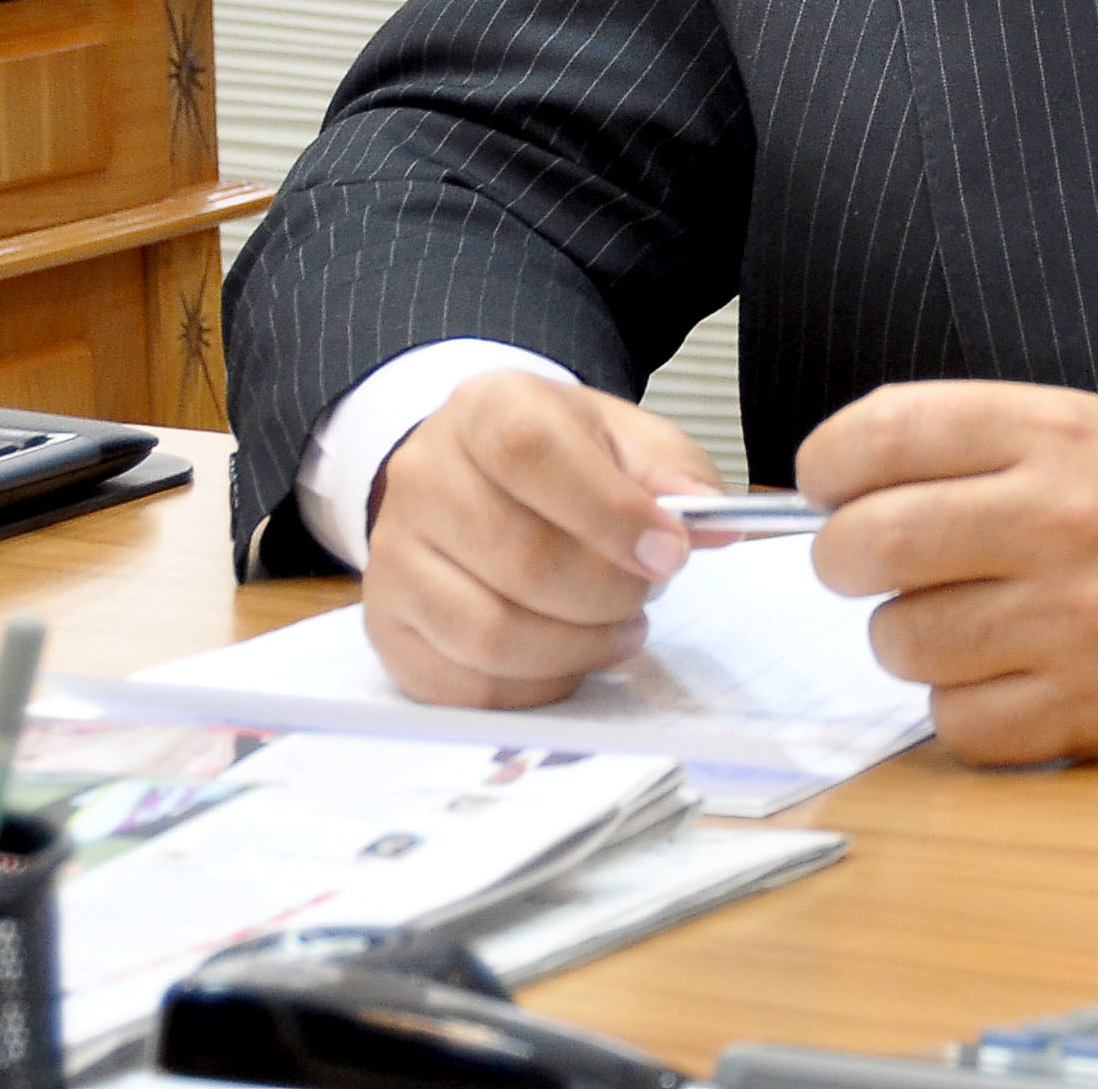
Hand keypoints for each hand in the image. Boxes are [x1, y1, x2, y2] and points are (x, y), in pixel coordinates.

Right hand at [361, 367, 726, 709]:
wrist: (478, 475)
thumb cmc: (562, 459)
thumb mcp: (625, 439)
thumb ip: (673, 472)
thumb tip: (710, 523)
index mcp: (486, 409)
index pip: (532, 456)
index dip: (612, 514)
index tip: (671, 553)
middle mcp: (422, 477)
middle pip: (519, 559)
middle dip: (607, 595)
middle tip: (646, 595)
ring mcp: (393, 556)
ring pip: (490, 635)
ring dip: (576, 649)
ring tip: (619, 630)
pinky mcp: (387, 626)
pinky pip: (464, 687)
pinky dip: (535, 687)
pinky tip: (569, 657)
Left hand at [794, 381, 1097, 764]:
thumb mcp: (1080, 427)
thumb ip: (965, 447)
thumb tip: (829, 495)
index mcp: (1051, 432)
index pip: (883, 434)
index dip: (827, 465)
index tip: (827, 487)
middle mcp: (1060, 519)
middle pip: (871, 544)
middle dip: (842, 559)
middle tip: (865, 564)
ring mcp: (1077, 621)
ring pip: (904, 642)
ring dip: (907, 638)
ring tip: (957, 620)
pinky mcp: (1094, 709)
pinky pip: (959, 725)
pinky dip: (961, 709)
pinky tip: (1001, 677)